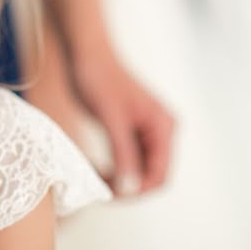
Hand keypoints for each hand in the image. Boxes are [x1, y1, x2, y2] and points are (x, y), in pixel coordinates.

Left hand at [70, 27, 174, 196]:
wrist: (86, 52)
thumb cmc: (98, 78)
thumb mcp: (111, 118)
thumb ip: (124, 153)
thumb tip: (131, 189)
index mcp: (164, 126)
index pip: (160, 175)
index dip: (138, 191)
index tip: (110, 197)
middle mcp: (162, 129)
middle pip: (153, 175)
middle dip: (130, 188)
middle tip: (100, 192)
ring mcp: (149, 130)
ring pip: (141, 169)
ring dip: (122, 180)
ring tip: (97, 182)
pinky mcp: (134, 129)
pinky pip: (131, 158)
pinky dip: (117, 168)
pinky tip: (98, 171)